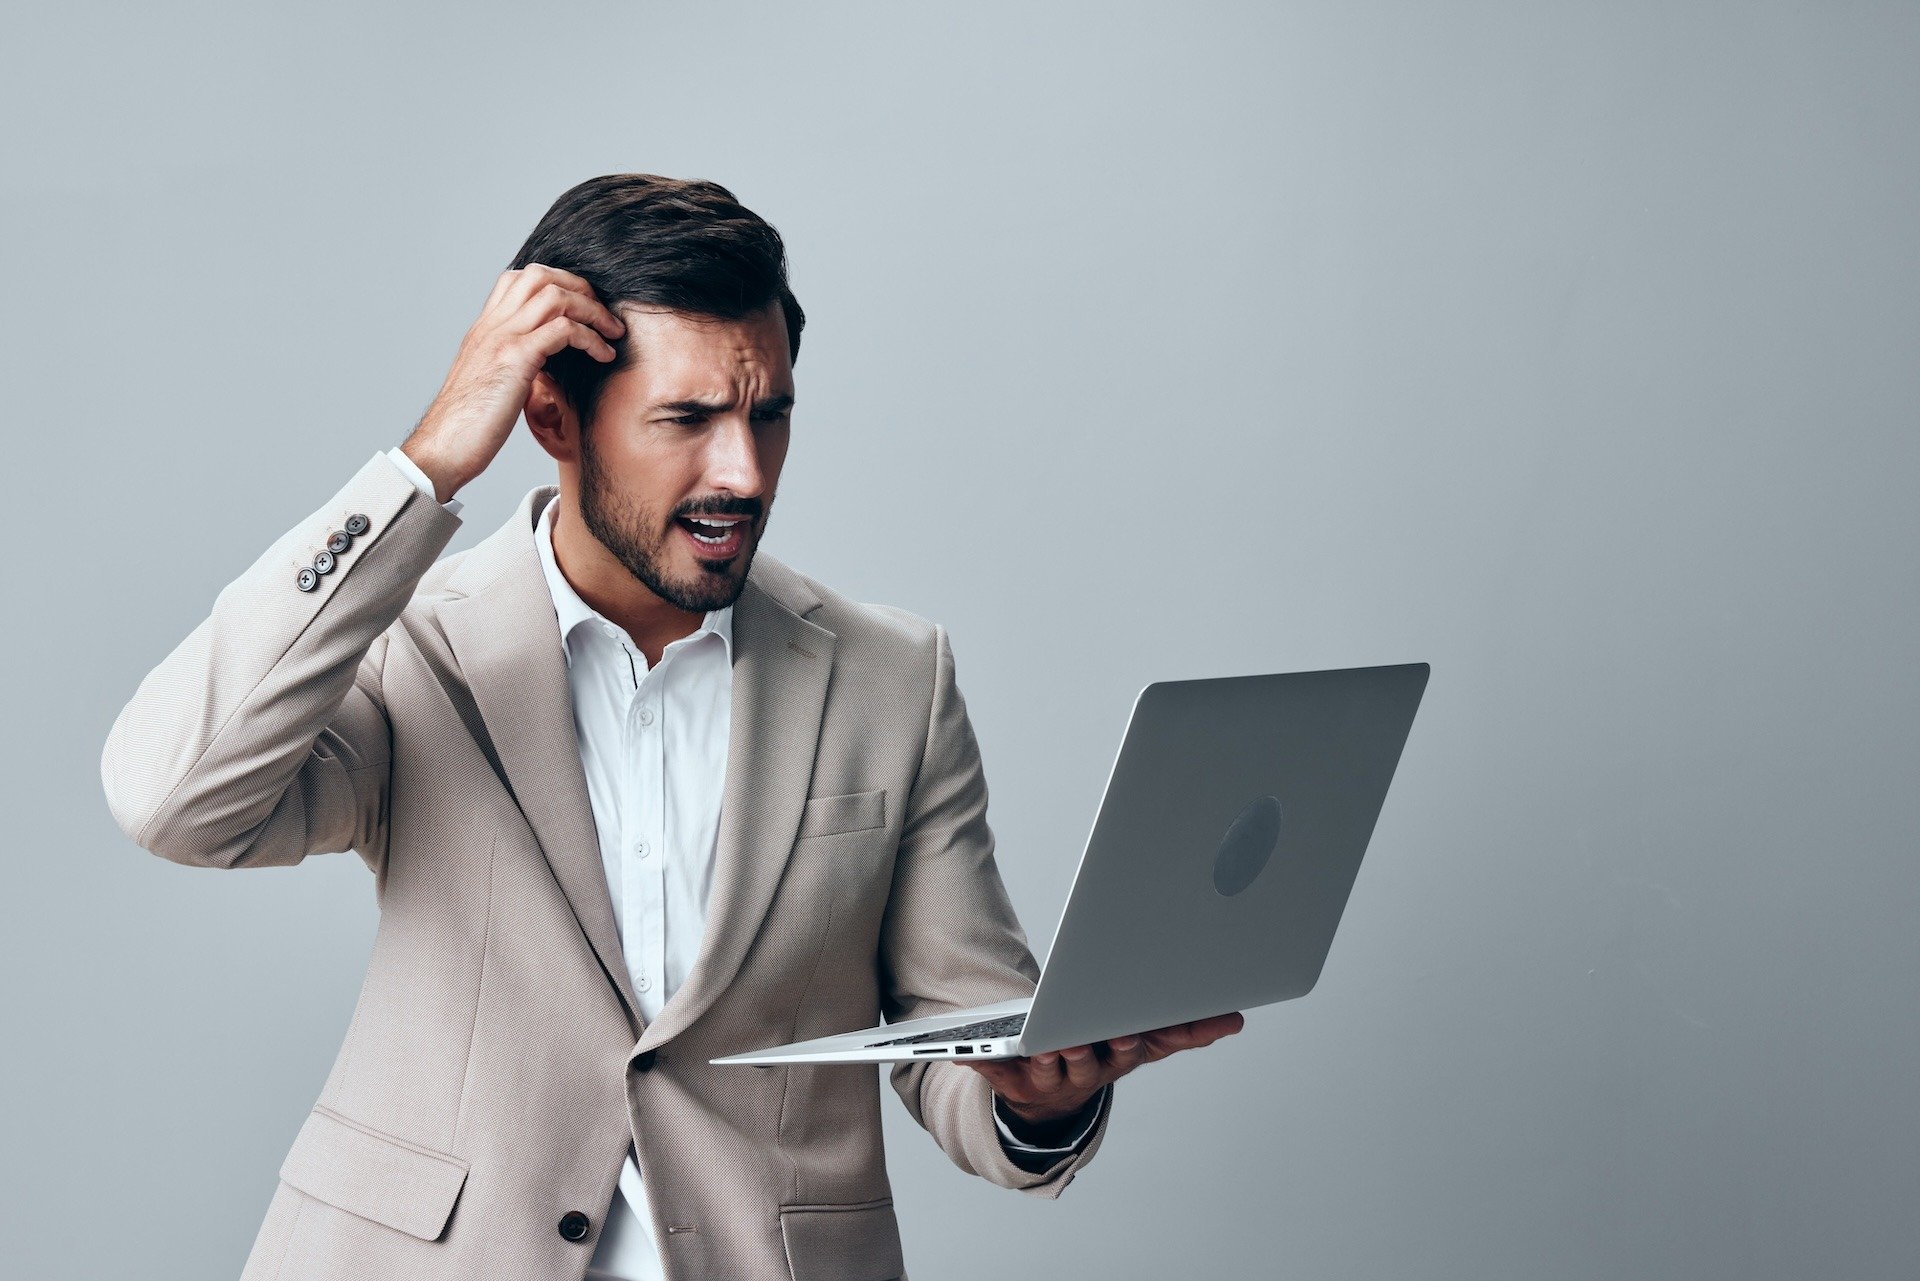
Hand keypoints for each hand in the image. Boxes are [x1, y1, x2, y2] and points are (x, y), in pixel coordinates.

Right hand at [399, 263, 626, 502]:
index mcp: (484, 328)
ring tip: (613, 333)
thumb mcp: (491, 383)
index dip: (559, 285)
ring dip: (593, 311)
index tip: (584, 309)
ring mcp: (502, 337)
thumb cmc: (468, 427)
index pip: (520, 279)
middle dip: (581, 289)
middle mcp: (491, 325)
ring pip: (555, 296)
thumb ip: (511, 363)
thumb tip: (538, 364)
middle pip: (541, 276)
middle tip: (605, 316)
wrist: (442, 448)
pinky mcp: (515, 358)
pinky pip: (563, 329)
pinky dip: (591, 338)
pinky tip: (603, 356)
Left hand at [962, 1011, 1244, 1128]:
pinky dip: (977, 1059)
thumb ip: (1187, 1029)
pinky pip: (991, 1068)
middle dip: (1084, 1050)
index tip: (1128, 1031)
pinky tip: (963, 1049)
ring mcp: (1046, 1077)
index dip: (1129, 1043)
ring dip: (1038, 1054)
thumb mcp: (1146, 1040)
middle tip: (1077, 1037)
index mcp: (1118, 1058)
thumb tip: (1235, 1020)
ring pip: (1043, 1065)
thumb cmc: (1099, 1053)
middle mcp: (1084, 1071)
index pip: (1132, 1051)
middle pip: (1086, 1061)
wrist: (1050, 1102)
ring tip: (1033, 1038)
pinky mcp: (1008, 1078)